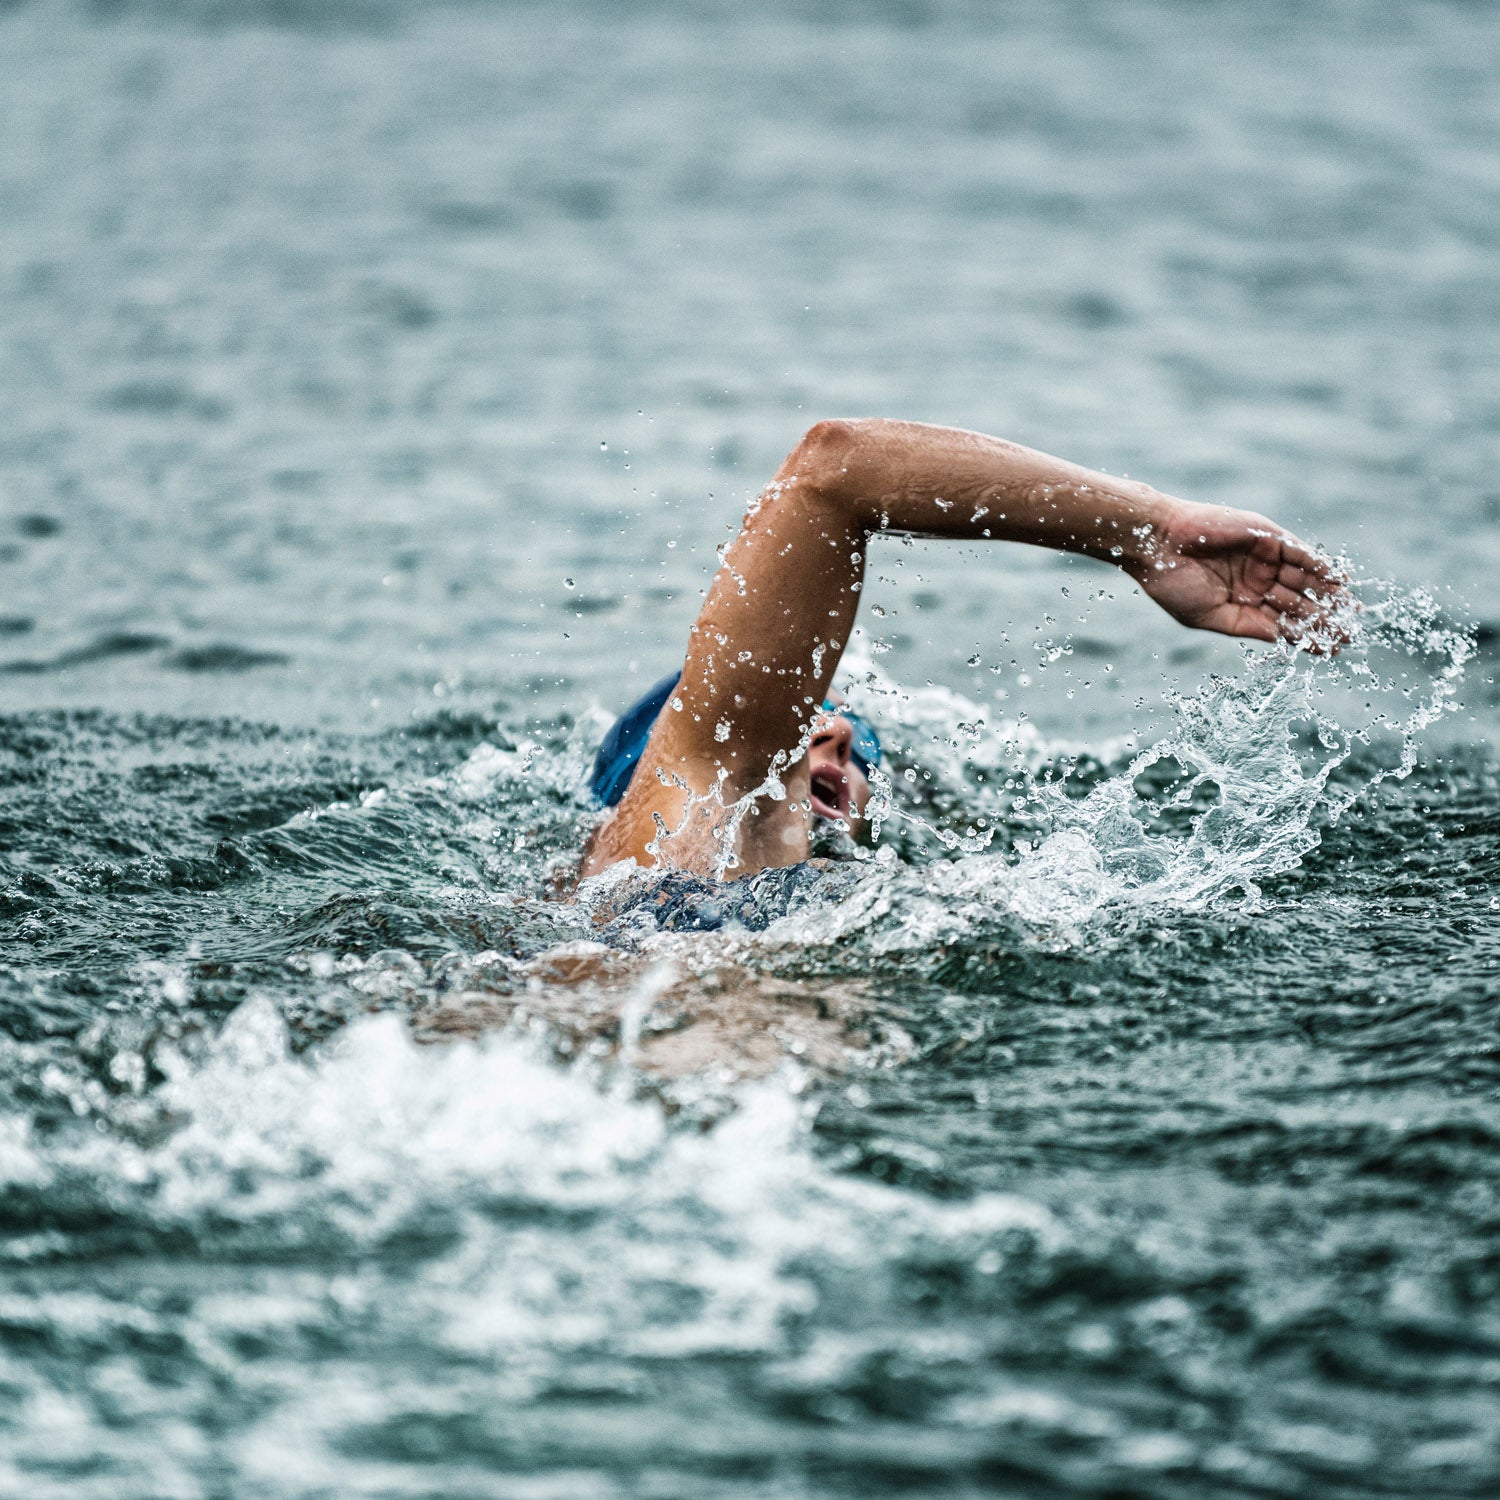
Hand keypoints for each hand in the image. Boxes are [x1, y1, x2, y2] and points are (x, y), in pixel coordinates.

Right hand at [1131, 501, 1346, 644]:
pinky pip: (1299, 552)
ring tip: (1350, 610)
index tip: (1331, 649)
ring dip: (1328, 594)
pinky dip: (1319, 565)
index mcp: (1241, 604)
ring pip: (1305, 579)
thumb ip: (1246, 627)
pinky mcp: (1266, 536)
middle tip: (1350, 632)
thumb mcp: (1209, 617)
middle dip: (1324, 618)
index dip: (1307, 637)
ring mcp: (1263, 559)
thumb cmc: (1173, 583)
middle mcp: (1256, 582)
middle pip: (1299, 603)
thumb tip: (1281, 639)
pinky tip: (1339, 579)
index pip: (1282, 623)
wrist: (1156, 544)